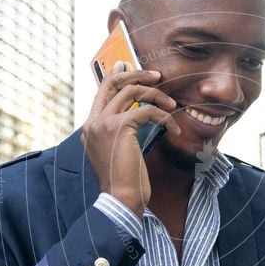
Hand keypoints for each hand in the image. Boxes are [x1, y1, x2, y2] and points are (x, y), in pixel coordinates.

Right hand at [80, 61, 180, 215]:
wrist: (121, 199)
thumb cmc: (125, 181)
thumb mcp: (119, 152)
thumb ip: (120, 131)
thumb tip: (136, 114)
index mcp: (90, 127)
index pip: (102, 91)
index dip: (117, 75)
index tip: (130, 66)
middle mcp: (93, 122)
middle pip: (114, 84)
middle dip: (137, 75)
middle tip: (157, 76)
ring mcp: (104, 123)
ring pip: (132, 92)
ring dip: (157, 96)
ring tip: (172, 106)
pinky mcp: (120, 127)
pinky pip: (147, 111)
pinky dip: (165, 118)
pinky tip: (174, 130)